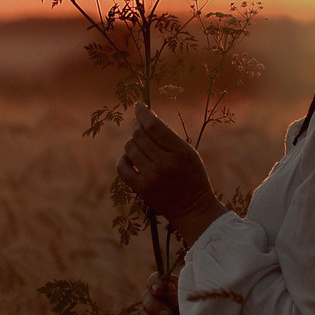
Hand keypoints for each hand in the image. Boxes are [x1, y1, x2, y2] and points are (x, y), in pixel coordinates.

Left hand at [113, 103, 220, 234]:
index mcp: (180, 152)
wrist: (193, 208)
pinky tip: (130, 159)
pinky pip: (121, 167)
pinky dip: (123, 159)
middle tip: (138, 124)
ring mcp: (151, 177)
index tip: (139, 106)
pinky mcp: (141, 189)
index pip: (154, 126)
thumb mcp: (189, 153)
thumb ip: (169, 137)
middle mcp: (165, 164)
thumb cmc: (192, 176)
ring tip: (139, 145)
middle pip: (139, 134)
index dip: (143, 112)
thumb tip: (145, 118)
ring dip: (132, 142)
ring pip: (130, 148)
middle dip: (136, 125)